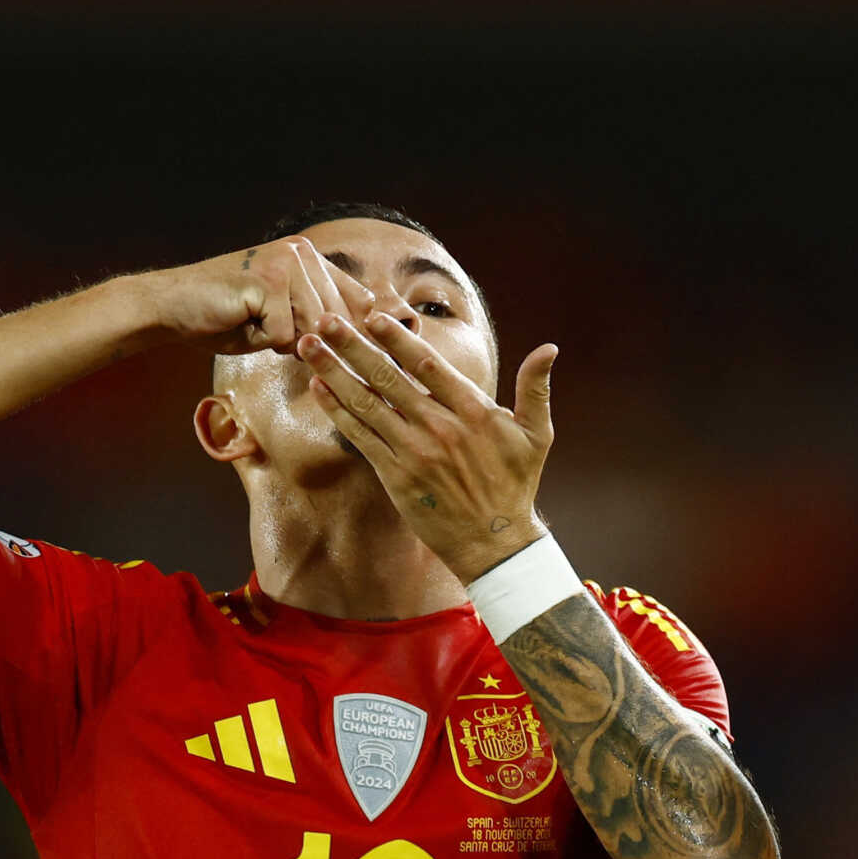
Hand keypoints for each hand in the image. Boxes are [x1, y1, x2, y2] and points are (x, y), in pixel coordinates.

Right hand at [139, 237, 413, 356]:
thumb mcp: (286, 316)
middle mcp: (303, 252)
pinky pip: (284, 335)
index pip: (358, 304)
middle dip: (306, 341)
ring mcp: (285, 262)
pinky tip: (240, 319)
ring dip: (282, 340)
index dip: (351, 334)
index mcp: (312, 258)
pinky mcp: (267, 280)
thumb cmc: (229, 317)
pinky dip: (261, 340)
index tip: (347, 350)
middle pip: (337, 323)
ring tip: (254, 321)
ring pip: (312, 330)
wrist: (173, 307)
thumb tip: (370, 341)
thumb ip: (322, 318)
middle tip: (268, 328)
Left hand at [295, 310, 559, 580]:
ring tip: (308, 347)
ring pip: (366, 404)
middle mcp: (440, 428)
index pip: (428, 366)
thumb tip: (549, 349)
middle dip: (352, 346)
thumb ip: (535, 389)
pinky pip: (361, 437)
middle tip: (325, 321)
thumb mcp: (537, 435)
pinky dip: (338, 412)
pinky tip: (320, 389)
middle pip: (387, 379)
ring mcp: (415, 453)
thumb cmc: (516, 484)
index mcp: (473, 411)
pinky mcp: (396, 476)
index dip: (397, 339)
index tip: (373, 317)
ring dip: (334, 373)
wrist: (495, 542)